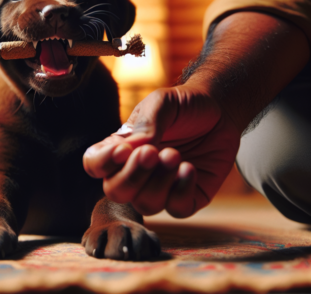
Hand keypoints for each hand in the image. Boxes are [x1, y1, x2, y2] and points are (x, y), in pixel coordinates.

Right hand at [83, 85, 240, 217]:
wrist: (219, 110)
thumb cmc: (183, 104)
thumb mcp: (161, 103)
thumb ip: (145, 125)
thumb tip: (131, 149)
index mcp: (120, 147)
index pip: (94, 165)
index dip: (101, 163)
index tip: (122, 150)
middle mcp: (135, 171)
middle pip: (115, 191)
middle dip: (132, 175)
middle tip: (152, 152)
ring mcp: (160, 187)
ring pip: (145, 205)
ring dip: (159, 182)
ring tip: (175, 155)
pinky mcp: (187, 197)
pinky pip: (177, 209)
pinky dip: (182, 190)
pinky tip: (189, 168)